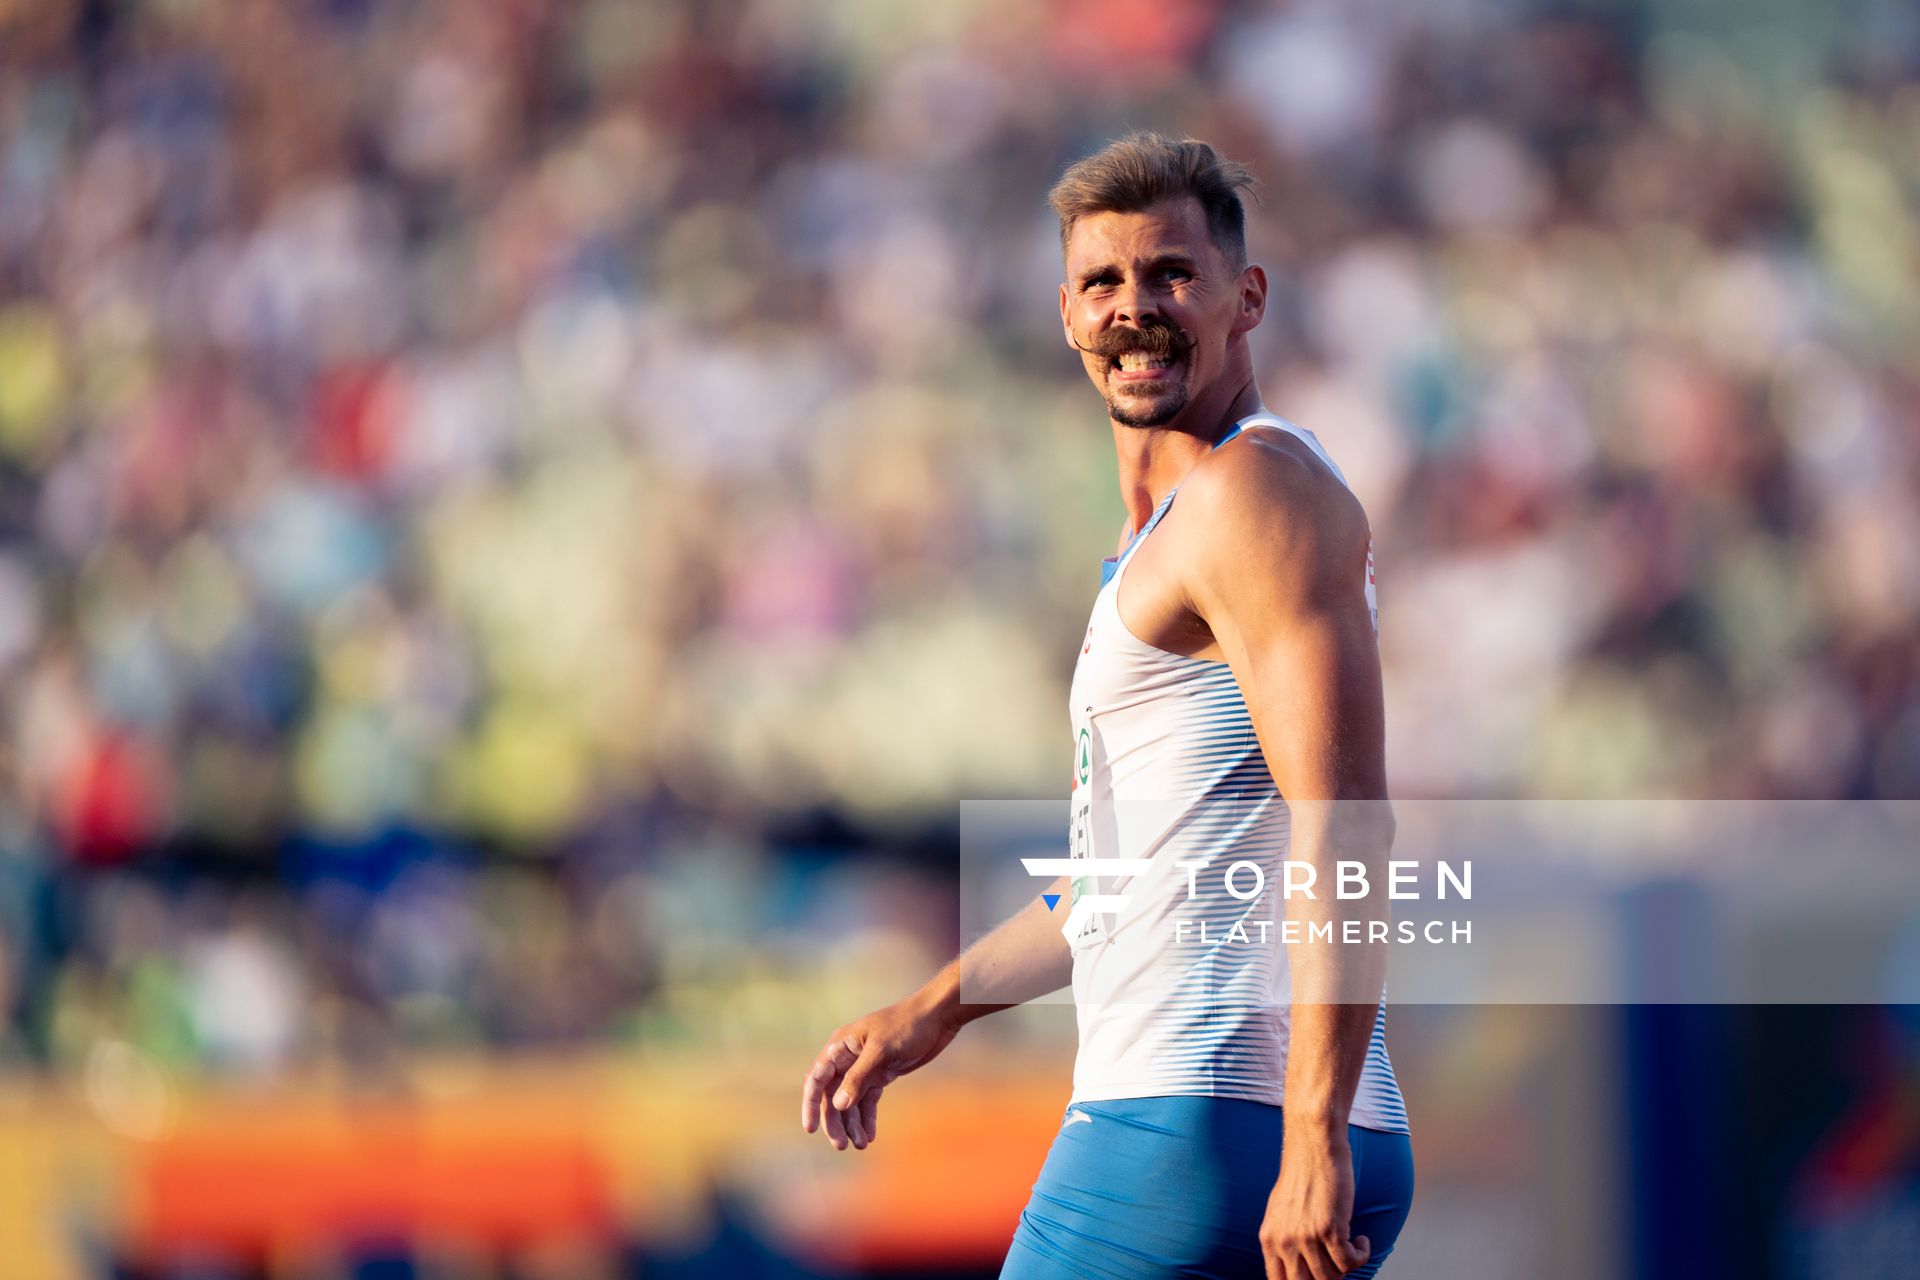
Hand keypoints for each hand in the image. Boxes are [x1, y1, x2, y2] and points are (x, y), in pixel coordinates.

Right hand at [799, 992, 960, 1150]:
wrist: (937, 1016)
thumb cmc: (907, 1025)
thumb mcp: (881, 1050)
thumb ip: (858, 1077)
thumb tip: (838, 1104)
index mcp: (841, 1046)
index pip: (817, 1078)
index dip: (811, 1103)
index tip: (811, 1129)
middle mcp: (848, 1058)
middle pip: (832, 1095)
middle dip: (835, 1121)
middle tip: (842, 1145)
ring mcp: (865, 1067)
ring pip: (850, 1102)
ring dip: (852, 1124)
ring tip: (861, 1145)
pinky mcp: (881, 1074)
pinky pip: (868, 1101)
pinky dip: (867, 1118)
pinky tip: (870, 1135)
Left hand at [1259, 1125, 1369, 1279]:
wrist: (1313, 1145)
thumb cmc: (1302, 1175)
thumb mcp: (1280, 1211)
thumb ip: (1283, 1240)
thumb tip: (1297, 1268)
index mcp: (1268, 1240)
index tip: (1320, 1276)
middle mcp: (1283, 1242)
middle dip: (1328, 1278)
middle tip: (1339, 1262)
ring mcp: (1306, 1237)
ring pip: (1332, 1278)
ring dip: (1347, 1266)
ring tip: (1351, 1246)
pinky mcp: (1330, 1229)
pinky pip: (1350, 1263)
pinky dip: (1361, 1255)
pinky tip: (1361, 1239)